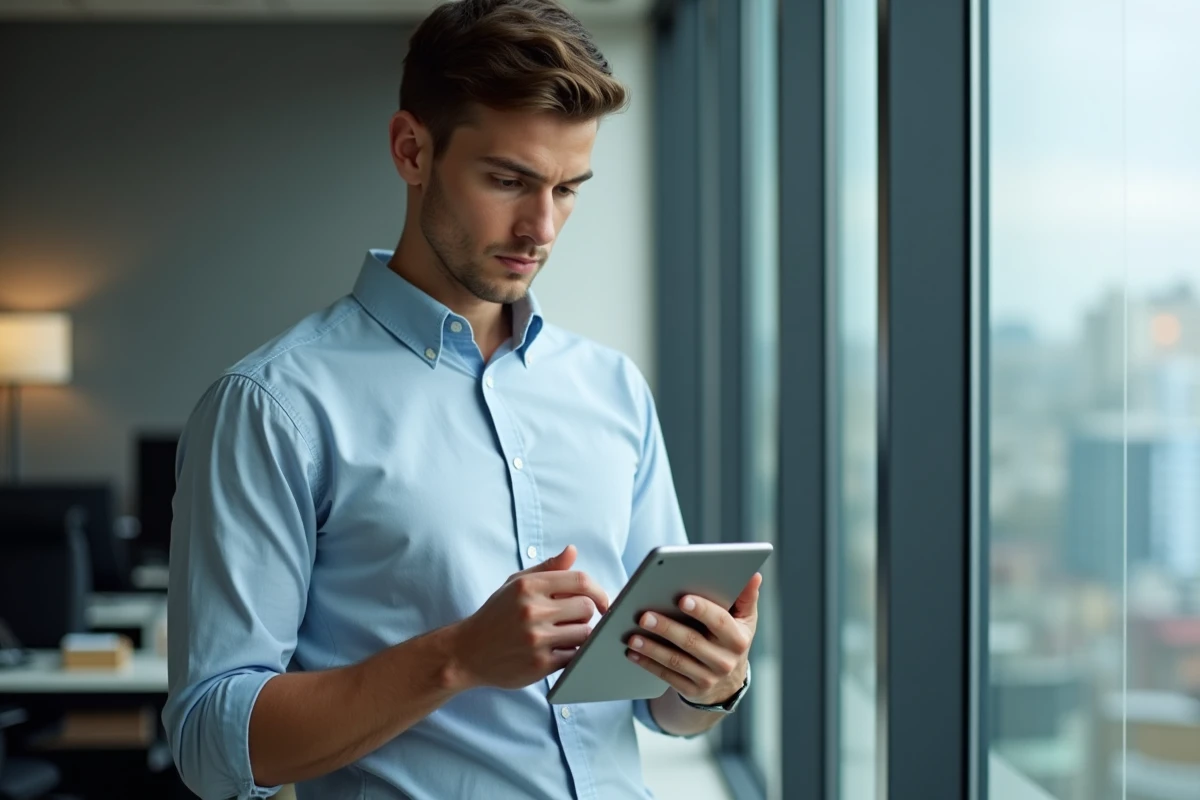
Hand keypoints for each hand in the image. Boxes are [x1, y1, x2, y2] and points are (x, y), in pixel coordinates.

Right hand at [450, 545, 609, 690]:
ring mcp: (536, 639)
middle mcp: (532, 610)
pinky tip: (558, 651)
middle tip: (572, 620)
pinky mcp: (539, 665)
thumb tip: (573, 551)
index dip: (598, 591)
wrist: (467, 652)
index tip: (601, 602)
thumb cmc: (496, 615)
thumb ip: (547, 568)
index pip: (580, 580)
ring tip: (563, 636)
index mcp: (528, 586)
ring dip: (580, 635)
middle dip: (585, 614)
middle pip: (586, 607)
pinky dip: (572, 654)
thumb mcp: (516, 584)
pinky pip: (574, 656)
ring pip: (584, 633)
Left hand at [626, 572, 761, 705]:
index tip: (682, 598)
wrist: (728, 682)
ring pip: (676, 661)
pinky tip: (632, 652)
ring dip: (651, 648)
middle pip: (692, 642)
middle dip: (666, 628)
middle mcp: (724, 660)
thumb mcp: (745, 620)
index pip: (720, 622)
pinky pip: (667, 676)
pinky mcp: (691, 690)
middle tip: (643, 615)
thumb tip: (754, 574)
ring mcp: (708, 678)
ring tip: (631, 636)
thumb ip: (746, 596)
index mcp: (738, 638)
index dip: (702, 610)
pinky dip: (648, 663)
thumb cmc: (732, 638)